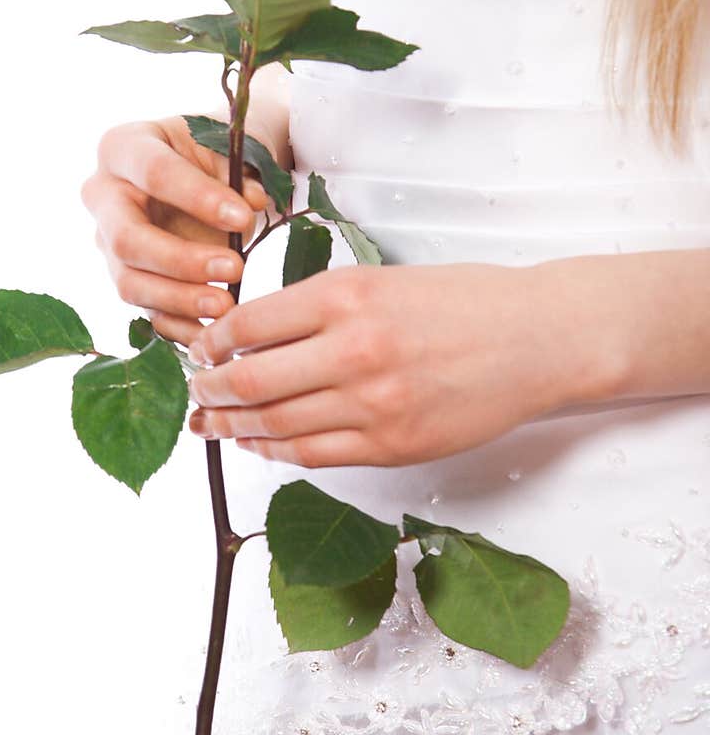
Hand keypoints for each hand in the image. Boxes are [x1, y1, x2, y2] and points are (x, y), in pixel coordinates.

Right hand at [81, 114, 272, 345]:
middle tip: (235, 268)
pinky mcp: (129, 277)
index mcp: (123, 148)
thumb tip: (252, 202)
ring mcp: (109, 243)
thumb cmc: (215, 150)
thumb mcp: (228, 142)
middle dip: (181, 260)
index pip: (153, 173)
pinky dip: (179, 328)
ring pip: (129, 283)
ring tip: (227, 306)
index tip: (244, 217)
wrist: (209, 169)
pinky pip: (145, 312)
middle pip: (125, 238)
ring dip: (180, 299)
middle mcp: (104, 197)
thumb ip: (239, 169)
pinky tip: (211, 333)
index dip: (198, 197)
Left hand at [186, 262, 614, 465]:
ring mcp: (374, 403)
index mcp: (348, 295)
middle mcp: (354, 349)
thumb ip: (322, 306)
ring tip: (213, 423)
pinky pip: (314, 455)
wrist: (538, 338)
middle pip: (251, 381)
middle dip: (210, 389)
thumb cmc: (465, 301)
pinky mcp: (393, 444)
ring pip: (276, 425)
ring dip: (234, 426)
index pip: (250, 324)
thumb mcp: (384, 279)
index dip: (213, 341)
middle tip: (196, 390)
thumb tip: (255, 336)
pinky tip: (260, 444)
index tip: (202, 347)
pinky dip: (276, 451)